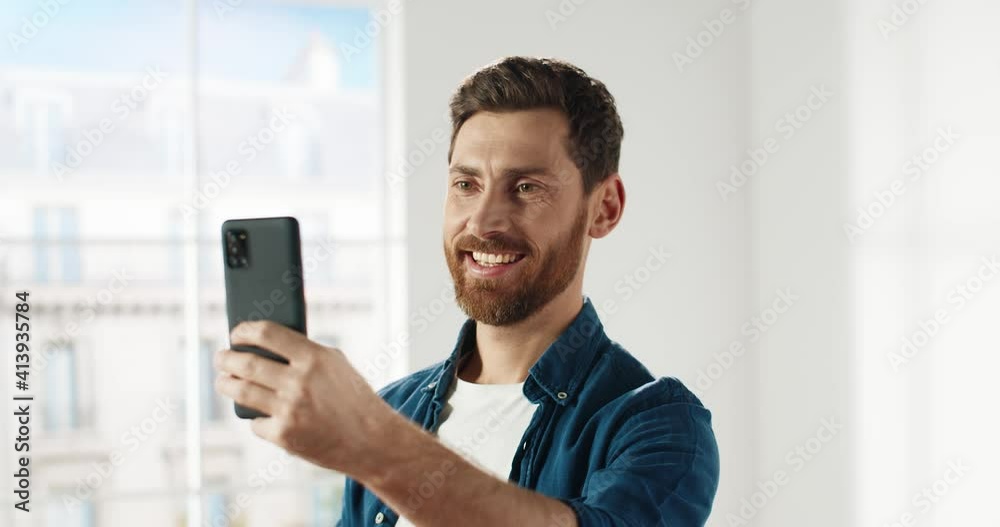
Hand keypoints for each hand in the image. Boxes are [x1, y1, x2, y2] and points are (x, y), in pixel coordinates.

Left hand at [214, 320, 392, 475]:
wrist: (371, 440)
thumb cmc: (353, 397)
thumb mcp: (335, 363)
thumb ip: (304, 351)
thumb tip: (265, 343)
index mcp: (313, 358)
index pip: (266, 334)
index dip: (244, 331)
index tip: (236, 334)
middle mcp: (299, 382)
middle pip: (246, 363)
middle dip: (226, 359)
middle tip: (222, 358)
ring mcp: (290, 410)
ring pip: (241, 391)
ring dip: (226, 384)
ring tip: (224, 380)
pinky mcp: (284, 435)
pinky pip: (255, 422)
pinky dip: (256, 417)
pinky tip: (258, 413)